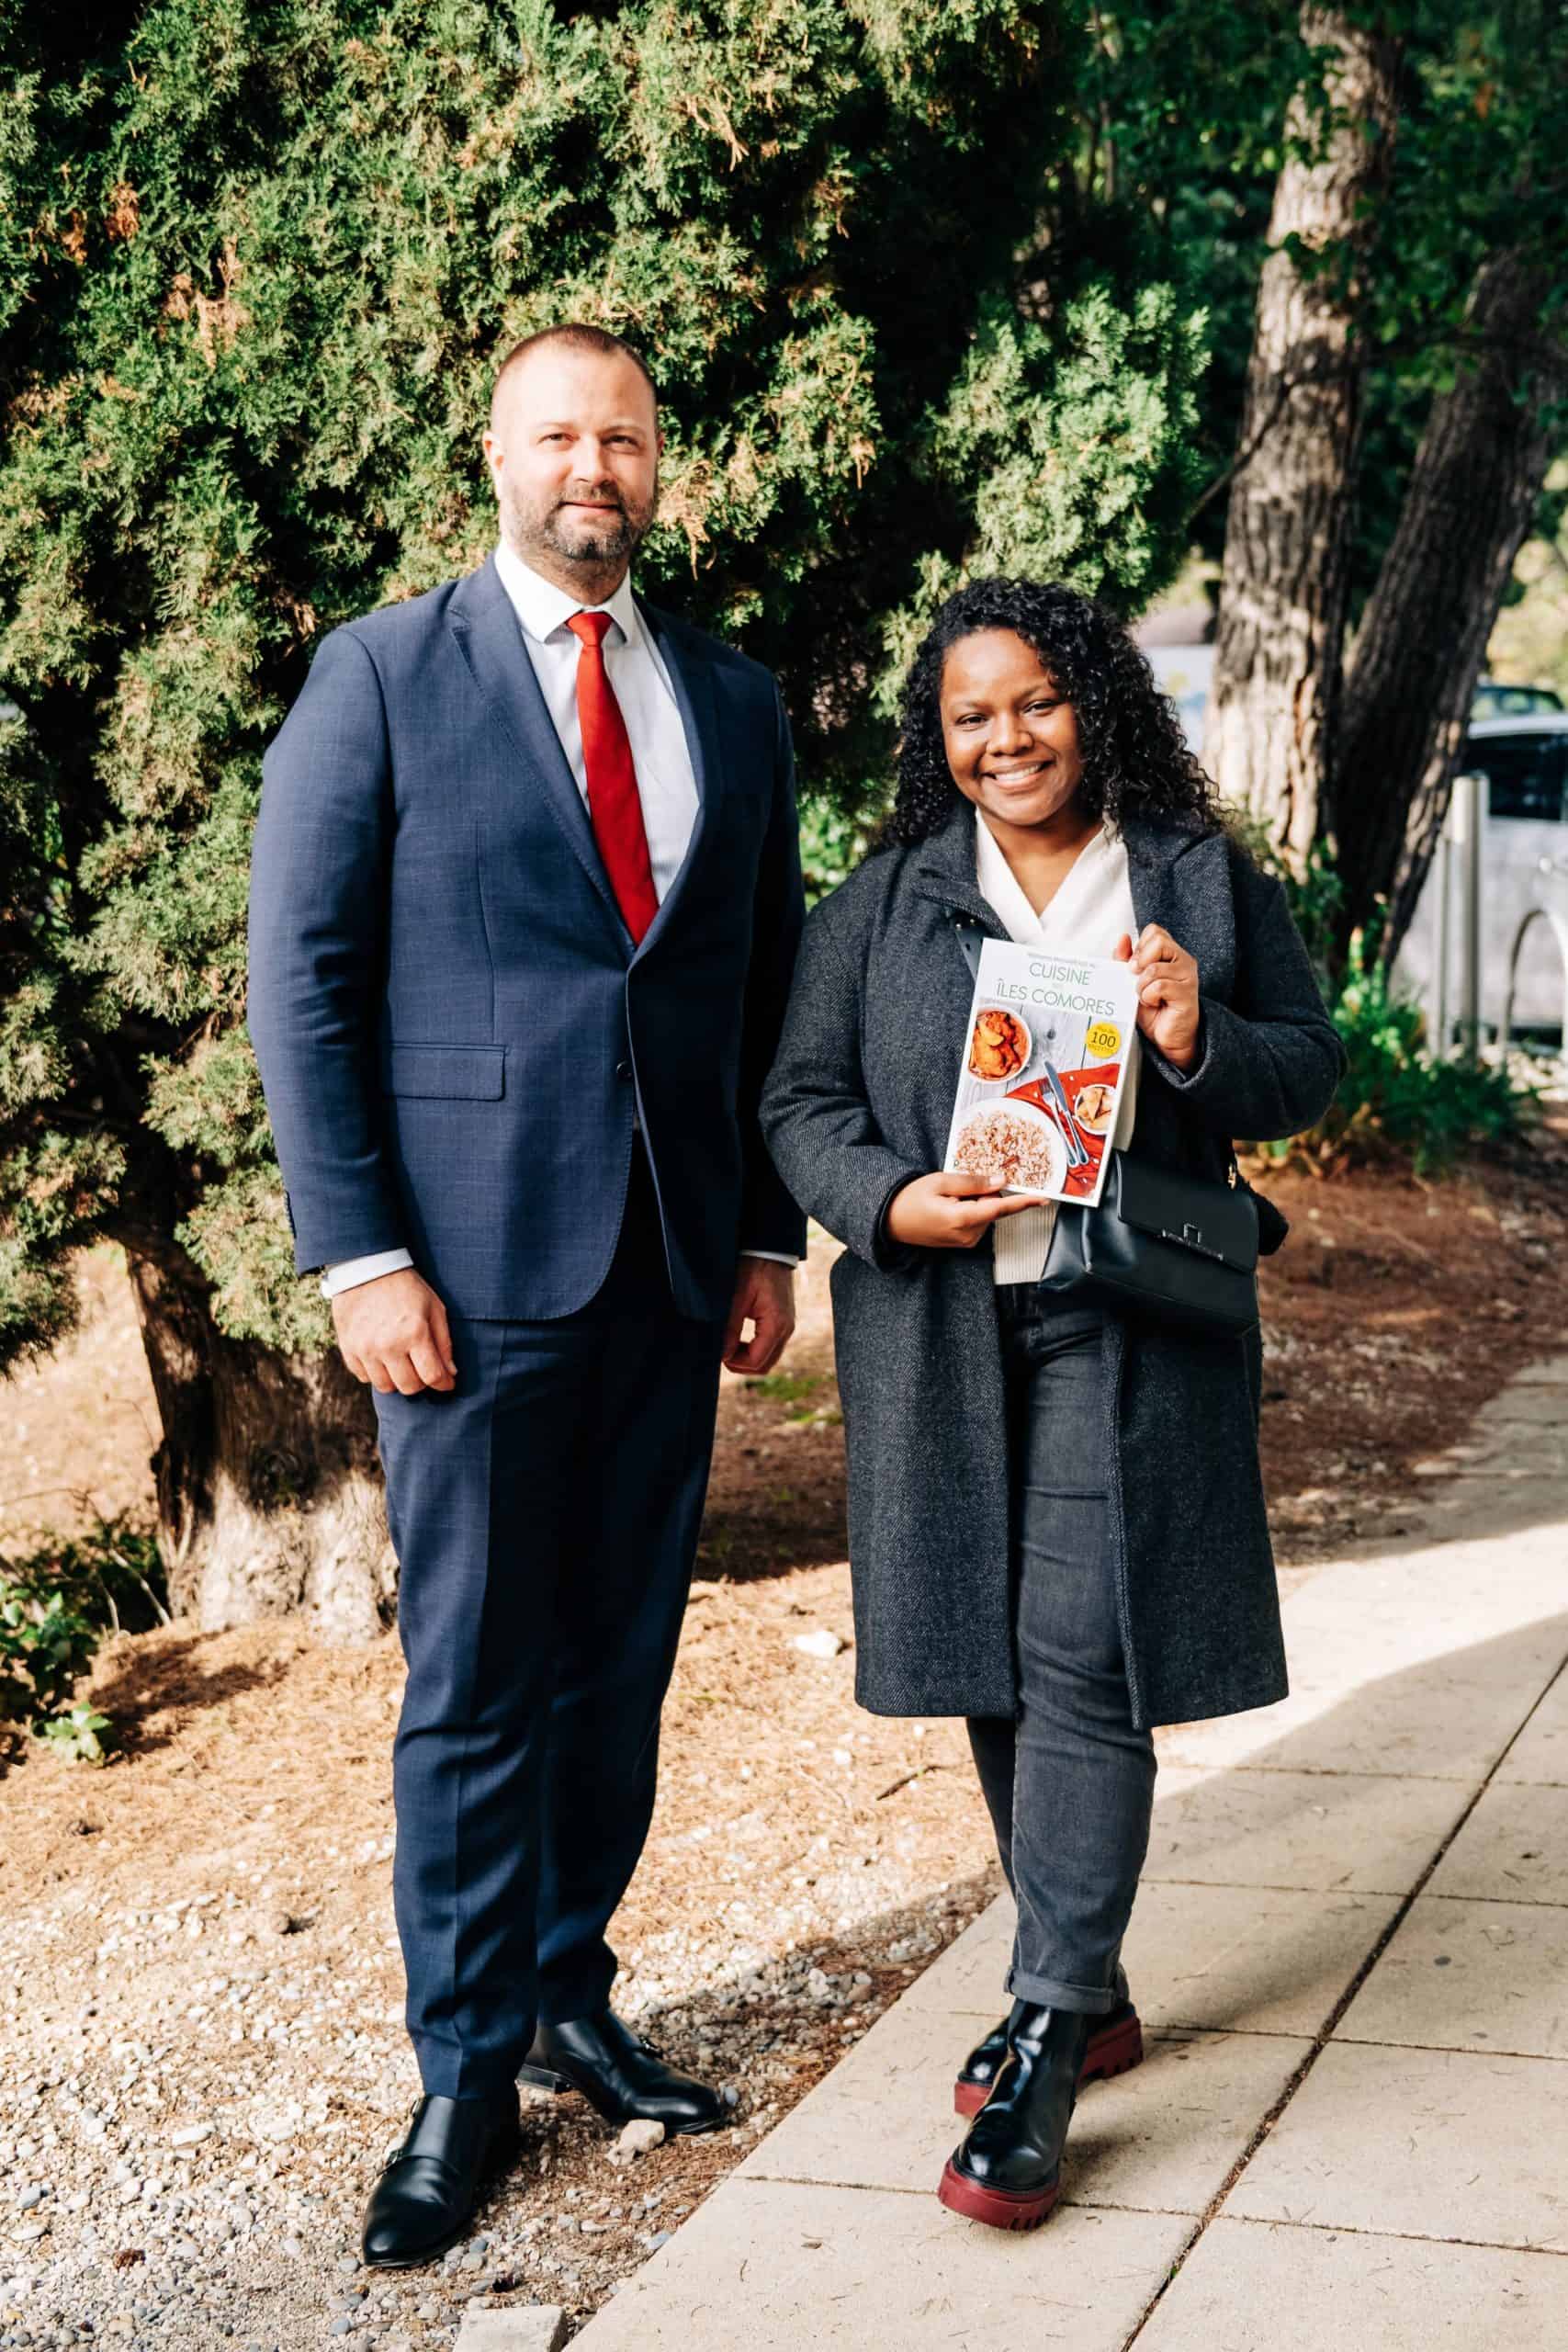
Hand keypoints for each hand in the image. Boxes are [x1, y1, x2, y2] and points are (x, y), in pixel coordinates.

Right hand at [332, 1268, 457, 1395]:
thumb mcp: (434, 1308)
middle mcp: (388, 1345)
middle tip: (422, 1369)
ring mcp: (365, 1349)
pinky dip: (375, 1373)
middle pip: (408, 1387)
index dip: (443, 1383)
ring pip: (385, 1386)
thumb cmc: (406, 1287)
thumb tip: (450, 1373)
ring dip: (396, 1379)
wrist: (367, 1268)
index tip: (446, 1383)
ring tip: (401, 1363)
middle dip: (420, 1382)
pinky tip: (381, 1358)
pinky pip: (364, 1377)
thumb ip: (444, 1343)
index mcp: (414, 1333)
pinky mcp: (348, 1348)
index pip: (432, 1376)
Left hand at [723, 1257, 795, 1375]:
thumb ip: (730, 1328)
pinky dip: (755, 1349)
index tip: (718, 1354)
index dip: (735, 1363)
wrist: (771, 1249)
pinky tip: (738, 1339)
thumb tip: (722, 1355)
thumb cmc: (754, 1268)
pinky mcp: (783, 1321)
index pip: (757, 1361)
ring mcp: (787, 1326)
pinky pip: (770, 1346)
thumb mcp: (737, 1297)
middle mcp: (787, 1329)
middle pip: (765, 1365)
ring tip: (729, 1346)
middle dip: (741, 1365)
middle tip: (721, 1354)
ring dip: (748, 1358)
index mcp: (777, 1324)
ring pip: (768, 1357)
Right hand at [885, 1170, 1041, 1250]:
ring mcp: (966, 1242)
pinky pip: (978, 1221)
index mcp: (963, 1219)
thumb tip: (1000, 1180)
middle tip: (957, 1188)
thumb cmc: (911, 1199)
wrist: (890, 1221)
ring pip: (987, 1214)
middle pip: (993, 1208)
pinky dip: (971, 1210)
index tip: (1043, 1198)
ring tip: (948, 1199)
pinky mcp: (963, 1243)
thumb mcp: (941, 1182)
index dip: (1023, 1202)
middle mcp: (968, 1235)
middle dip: (984, 1193)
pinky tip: (950, 1208)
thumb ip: (973, 1182)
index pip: (1000, 1208)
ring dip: (976, 1202)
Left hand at [1114, 924, 1200, 1070]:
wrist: (1167, 1036)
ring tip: (1146, 997)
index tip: (1135, 966)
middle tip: (1138, 980)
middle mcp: (1182, 960)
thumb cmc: (1154, 1009)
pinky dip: (1149, 996)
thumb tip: (1122, 939)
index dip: (1140, 947)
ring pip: (1154, 968)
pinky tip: (1154, 1003)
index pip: (1154, 932)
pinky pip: (1159, 986)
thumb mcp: (1133, 981)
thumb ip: (1126, 959)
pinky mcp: (1187, 993)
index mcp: (1170, 954)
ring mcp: (1187, 976)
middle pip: (1158, 941)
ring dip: (1141, 986)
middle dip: (1140, 962)